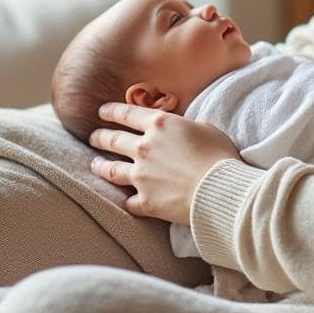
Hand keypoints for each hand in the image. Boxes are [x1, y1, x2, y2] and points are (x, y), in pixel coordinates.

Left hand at [88, 102, 243, 223]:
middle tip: (93, 137)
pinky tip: (122, 200)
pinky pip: (128, 202)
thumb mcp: (207, 128)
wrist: (219, 189)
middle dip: (100, 137)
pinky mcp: (145, 201)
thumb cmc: (219, 156)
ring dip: (100, 166)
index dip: (111, 111)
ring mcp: (141, 176)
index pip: (126, 113)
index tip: (101, 111)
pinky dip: (126, 200)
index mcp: (159, 124)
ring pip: (111, 170)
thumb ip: (187, 126)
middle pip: (113, 140)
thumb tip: (185, 129)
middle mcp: (144, 147)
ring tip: (95, 164)